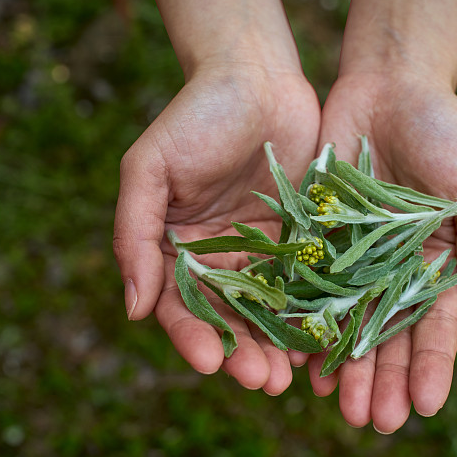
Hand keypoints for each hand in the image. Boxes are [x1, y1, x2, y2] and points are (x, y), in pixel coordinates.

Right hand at [113, 64, 319, 393]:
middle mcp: (216, 259)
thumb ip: (134, 234)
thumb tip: (132, 309)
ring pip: (269, 311)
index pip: (179, 305)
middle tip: (263, 381)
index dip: (193, 335)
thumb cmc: (195, 116)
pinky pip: (306, 284)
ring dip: (278, 346)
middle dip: (243, 352)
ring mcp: (261, 253)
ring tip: (292, 375)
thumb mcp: (149, 168)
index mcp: (174, 249)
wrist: (256, 76)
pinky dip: (313, 313)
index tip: (211, 361)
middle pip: (228, 318)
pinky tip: (324, 338)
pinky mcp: (301, 241)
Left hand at [304, 71, 456, 431]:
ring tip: (337, 407)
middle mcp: (394, 270)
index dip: (433, 369)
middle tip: (374, 423)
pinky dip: (306, 324)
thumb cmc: (446, 133)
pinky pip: (308, 288)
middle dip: (384, 381)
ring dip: (345, 367)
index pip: (437, 329)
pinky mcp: (316, 238)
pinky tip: (301, 360)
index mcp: (437, 265)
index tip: (425, 408)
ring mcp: (353, 258)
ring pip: (347, 323)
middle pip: (388, 337)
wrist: (390, 85)